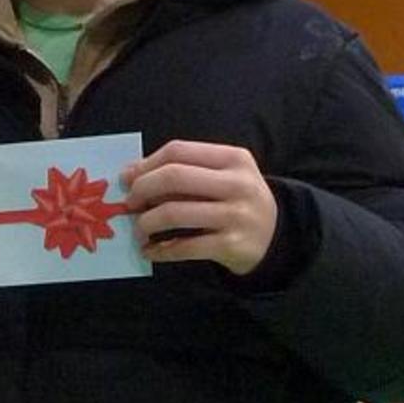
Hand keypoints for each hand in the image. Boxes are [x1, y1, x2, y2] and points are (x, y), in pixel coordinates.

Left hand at [122, 140, 276, 274]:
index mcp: (233, 158)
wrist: (276, 236)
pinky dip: (160, 250)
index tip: (127, 179)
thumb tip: (132, 174)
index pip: (178, 151)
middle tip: (130, 204)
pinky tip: (150, 251)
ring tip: (139, 229)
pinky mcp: (231, 245)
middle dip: (142, 190)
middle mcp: (237, 184)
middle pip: (174, 177)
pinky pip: (184, 247)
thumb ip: (185, 171)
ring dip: (146, 223)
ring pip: (174, 213)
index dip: (146, 164)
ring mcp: (236, 215)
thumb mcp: (223, 176)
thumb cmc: (238, 200)